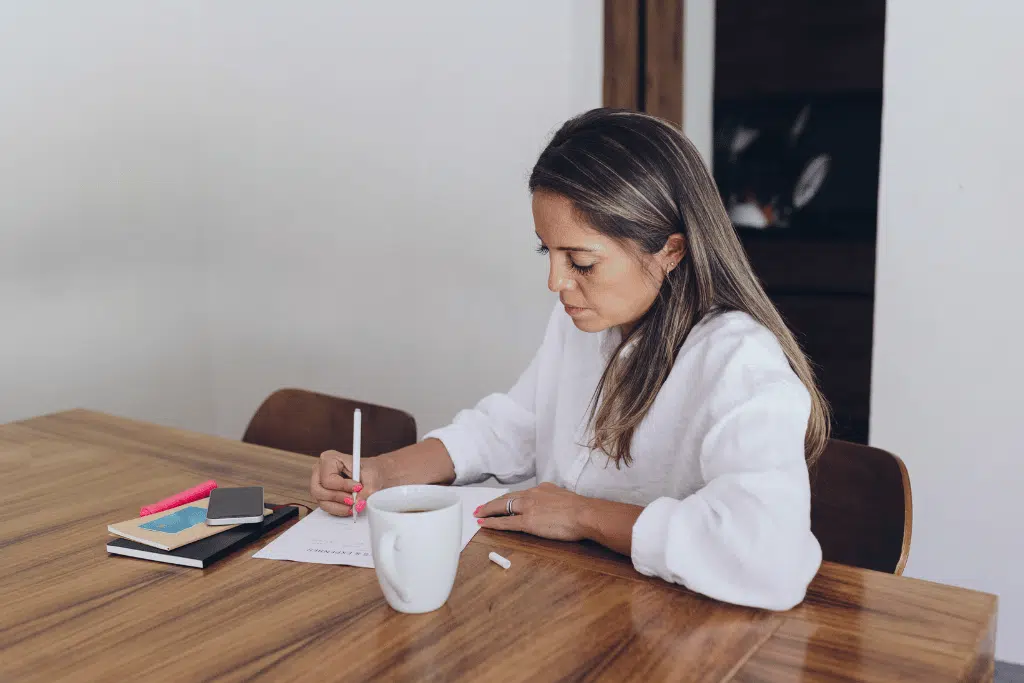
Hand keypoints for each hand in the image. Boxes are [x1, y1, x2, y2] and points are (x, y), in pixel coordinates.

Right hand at [310, 450, 391, 516]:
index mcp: (329, 458)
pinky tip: (349, 508)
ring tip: (353, 504)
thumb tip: (358, 503)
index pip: (328, 478)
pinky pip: (325, 507)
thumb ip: (366, 491)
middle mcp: (320, 471)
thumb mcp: (372, 477)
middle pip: (319, 491)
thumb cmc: (370, 470)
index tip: (357, 488)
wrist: (372, 475)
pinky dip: (338, 510)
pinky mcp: (322, 495)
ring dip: (338, 506)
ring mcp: (319, 484)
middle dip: (338, 498)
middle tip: (353, 500)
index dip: (342, 486)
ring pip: (321, 501)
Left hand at [473, 482, 588, 541]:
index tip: (500, 501)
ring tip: (478, 514)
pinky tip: (484, 523)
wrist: (585, 513)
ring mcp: (528, 508)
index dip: (507, 498)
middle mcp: (532, 494)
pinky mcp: (528, 521)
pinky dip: (493, 522)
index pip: (520, 493)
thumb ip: (554, 499)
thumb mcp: (564, 497)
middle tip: (480, 507)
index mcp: (542, 489)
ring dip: (488, 511)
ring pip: (502, 507)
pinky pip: (505, 522)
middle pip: (506, 498)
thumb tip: (553, 505)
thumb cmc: (581, 509)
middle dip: (492, 503)